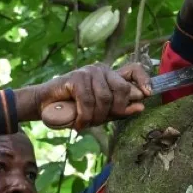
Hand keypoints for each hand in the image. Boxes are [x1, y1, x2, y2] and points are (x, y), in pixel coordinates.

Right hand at [20, 63, 152, 130]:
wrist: (45, 105)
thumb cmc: (74, 108)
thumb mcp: (100, 112)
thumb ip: (120, 110)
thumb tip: (141, 107)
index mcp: (111, 76)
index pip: (134, 69)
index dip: (144, 80)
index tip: (147, 94)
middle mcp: (102, 70)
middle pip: (123, 89)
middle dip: (116, 110)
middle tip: (101, 120)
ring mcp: (89, 72)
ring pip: (105, 98)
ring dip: (96, 117)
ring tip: (86, 122)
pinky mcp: (76, 77)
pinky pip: (88, 101)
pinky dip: (84, 116)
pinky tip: (78, 122)